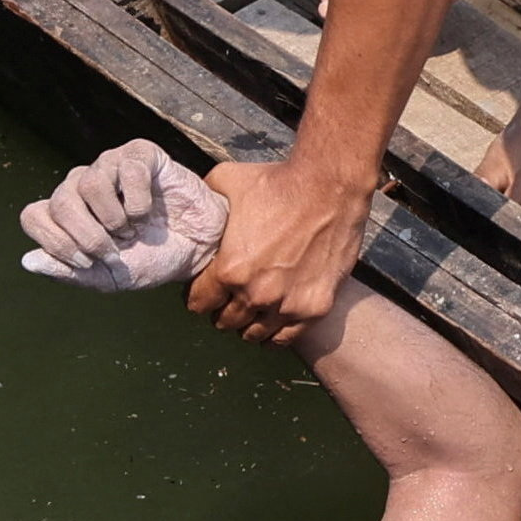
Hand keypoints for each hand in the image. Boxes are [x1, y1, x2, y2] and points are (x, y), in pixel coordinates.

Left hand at [20, 141, 168, 273]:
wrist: (197, 248)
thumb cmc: (150, 259)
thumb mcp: (106, 278)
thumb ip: (67, 272)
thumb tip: (27, 261)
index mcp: (67, 212)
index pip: (33, 216)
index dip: (55, 242)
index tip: (85, 262)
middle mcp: (81, 184)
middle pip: (59, 202)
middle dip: (88, 237)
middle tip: (114, 250)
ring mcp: (109, 165)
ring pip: (89, 185)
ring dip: (114, 219)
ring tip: (132, 228)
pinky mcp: (139, 154)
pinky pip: (127, 171)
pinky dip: (139, 202)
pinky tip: (148, 209)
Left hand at [187, 160, 369, 343]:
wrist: (330, 185)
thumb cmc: (279, 182)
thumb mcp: (226, 182)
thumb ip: (203, 202)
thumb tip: (190, 209)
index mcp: (230, 270)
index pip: (198, 304)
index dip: (198, 295)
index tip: (205, 289)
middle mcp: (256, 295)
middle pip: (225, 321)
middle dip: (222, 309)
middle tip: (229, 296)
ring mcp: (288, 305)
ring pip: (253, 334)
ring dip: (248, 323)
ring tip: (251, 307)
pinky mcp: (315, 307)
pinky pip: (285, 338)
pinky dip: (274, 333)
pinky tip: (271, 321)